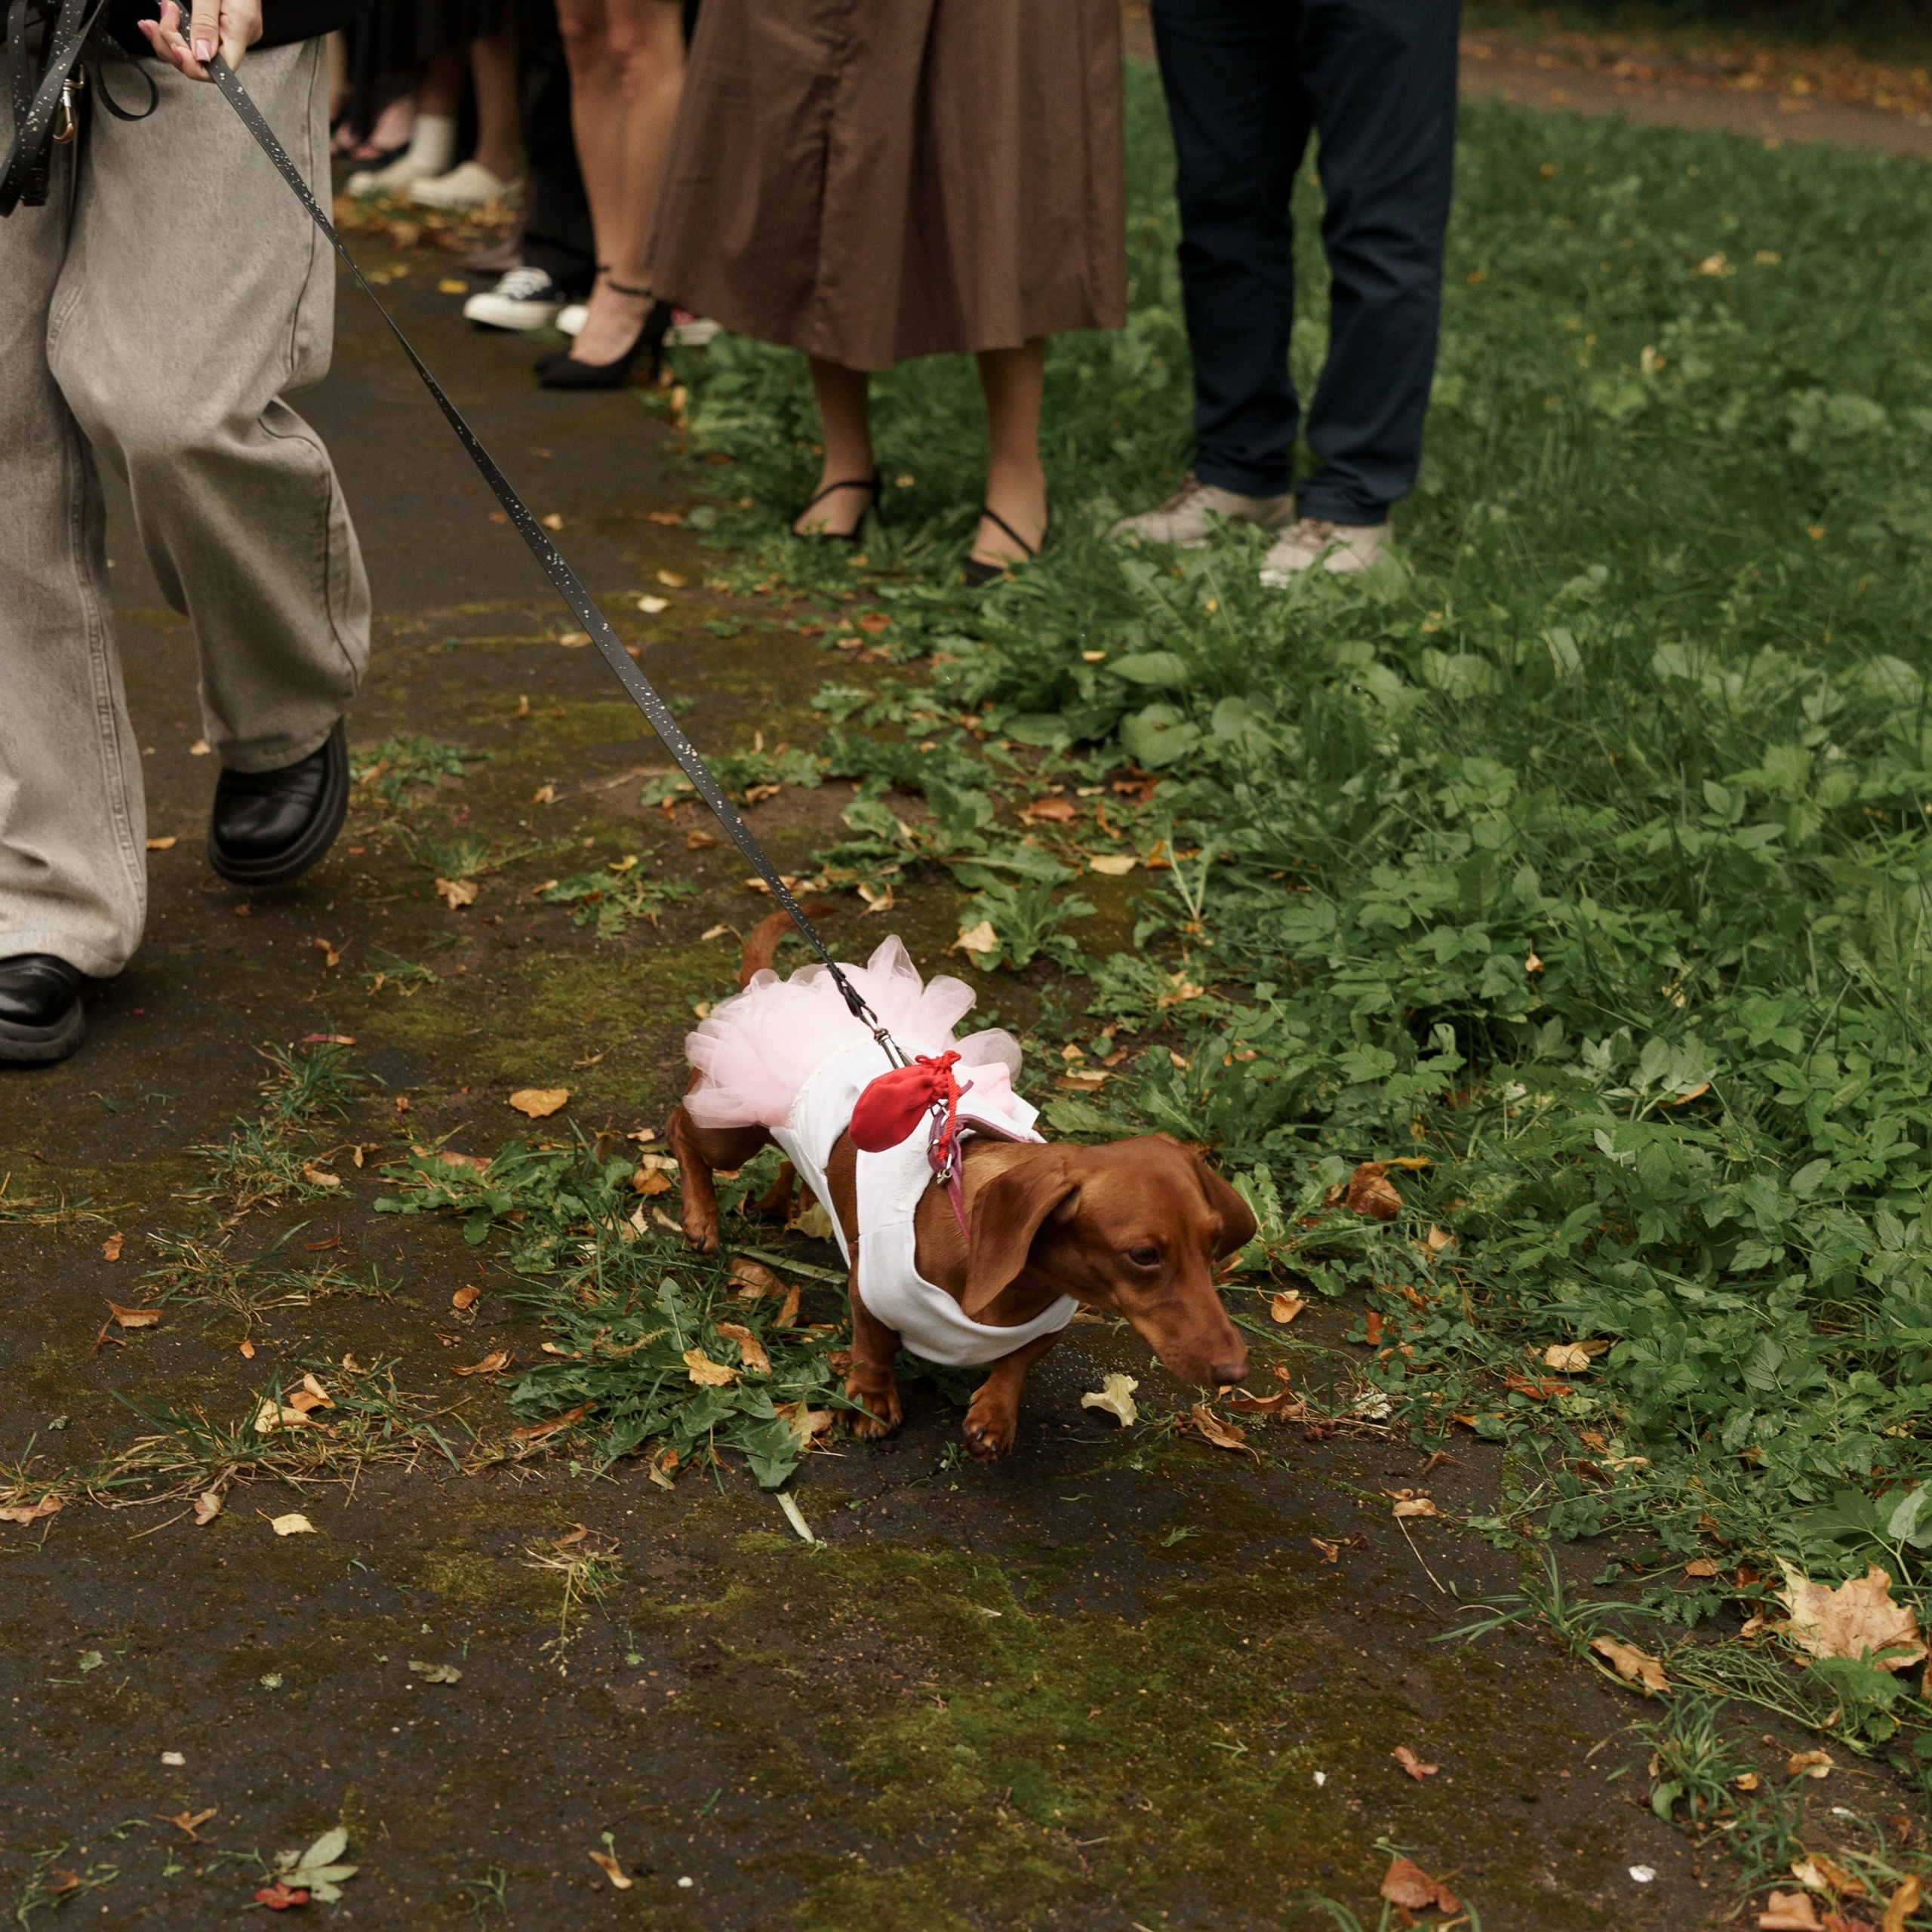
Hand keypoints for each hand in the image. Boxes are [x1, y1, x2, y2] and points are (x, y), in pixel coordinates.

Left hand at [138, 0, 261, 79]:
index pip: (221, 69)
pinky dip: (178, 29)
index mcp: (241, 29)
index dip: (194, 65)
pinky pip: (197, 37)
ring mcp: (232, 31)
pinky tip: (168, 16)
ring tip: (163, 10)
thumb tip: (201, 55)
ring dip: (171, 35)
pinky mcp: (222, 24)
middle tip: (160, 18)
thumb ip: (205, 22)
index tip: (173, 46)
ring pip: (196, 50)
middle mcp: (239, 35)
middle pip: (204, 61)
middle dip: (173, 43)